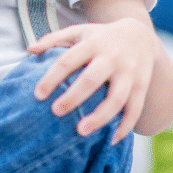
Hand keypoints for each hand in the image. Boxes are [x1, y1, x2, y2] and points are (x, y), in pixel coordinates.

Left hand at [29, 17, 156, 142]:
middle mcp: (112, 58)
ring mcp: (129, 73)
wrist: (141, 35)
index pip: (69, 60)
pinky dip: (125, 126)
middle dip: (74, 97)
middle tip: (56, 112)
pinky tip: (111, 140)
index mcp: (93, 44)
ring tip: (81, 132)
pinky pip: (135, 109)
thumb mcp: (80, 32)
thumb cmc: (102, 38)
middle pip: (92, 79)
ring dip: (100, 117)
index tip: (38, 95)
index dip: (53, 77)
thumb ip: (55, 39)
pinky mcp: (141, 86)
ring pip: (116, 98)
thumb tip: (30, 50)